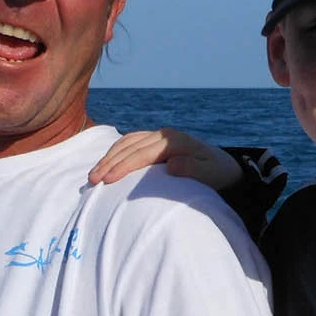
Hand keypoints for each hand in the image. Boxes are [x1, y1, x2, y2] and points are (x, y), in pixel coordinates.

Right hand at [88, 128, 242, 190]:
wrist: (224, 166)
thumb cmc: (217, 174)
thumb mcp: (211, 174)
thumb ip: (193, 169)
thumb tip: (171, 164)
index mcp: (174, 141)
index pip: (142, 153)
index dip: (123, 166)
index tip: (107, 180)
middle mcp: (163, 134)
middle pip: (129, 147)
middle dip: (109, 163)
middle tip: (92, 180)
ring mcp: (158, 136)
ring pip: (126, 142)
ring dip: (108, 157)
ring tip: (93, 174)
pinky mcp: (154, 141)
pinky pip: (130, 142)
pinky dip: (115, 151)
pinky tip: (105, 163)